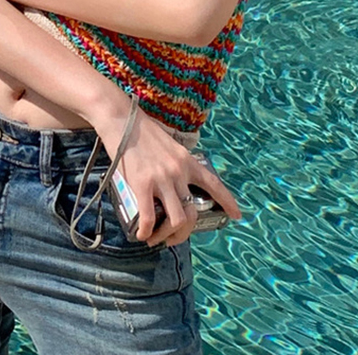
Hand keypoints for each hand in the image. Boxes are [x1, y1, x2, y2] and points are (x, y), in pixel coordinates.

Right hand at [96, 94, 242, 247]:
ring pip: (176, 220)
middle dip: (184, 233)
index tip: (237, 215)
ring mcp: (161, 179)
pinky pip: (148, 217)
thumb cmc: (141, 130)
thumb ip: (175, 163)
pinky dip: (146, 231)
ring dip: (167, 235)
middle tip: (172, 238)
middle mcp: (179, 172)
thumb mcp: (169, 145)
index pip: (213, 185)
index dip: (228, 202)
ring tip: (156, 238)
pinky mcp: (141, 184)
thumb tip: (173, 182)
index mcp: (187, 161)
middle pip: (192, 214)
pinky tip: (141, 234)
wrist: (120, 119)